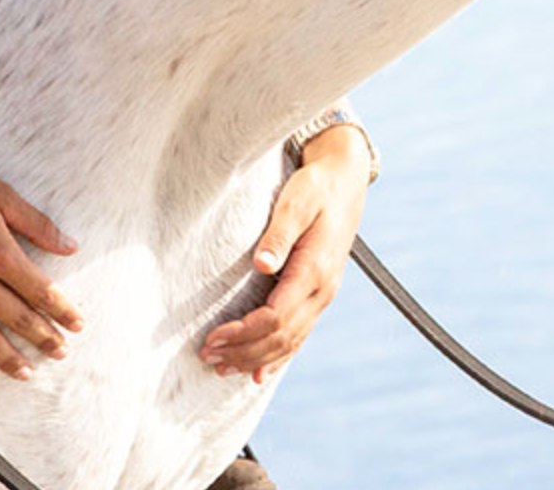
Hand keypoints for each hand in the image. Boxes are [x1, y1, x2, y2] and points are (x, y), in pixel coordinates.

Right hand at [0, 136, 84, 381]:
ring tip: (26, 373)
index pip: (42, 292)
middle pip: (18, 319)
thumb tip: (70, 246)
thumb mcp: (1, 194)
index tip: (78, 325)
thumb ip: (37, 225)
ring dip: (7, 358)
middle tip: (61, 354)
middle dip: (44, 338)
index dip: (63, 311)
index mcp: (0, 253)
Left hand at [199, 125, 372, 381]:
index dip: (242, 333)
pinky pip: (300, 335)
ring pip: (290, 341)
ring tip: (222, 368)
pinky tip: (259, 372)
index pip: (275, 317)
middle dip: (243, 352)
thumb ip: (279, 234)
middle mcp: (323, 290)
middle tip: (207, 357)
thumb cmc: (316, 188)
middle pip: (281, 337)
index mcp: (315, 271)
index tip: (212, 337)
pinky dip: (278, 357)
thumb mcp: (296, 202)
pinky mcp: (319, 294)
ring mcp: (323, 295)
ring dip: (256, 358)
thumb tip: (262, 264)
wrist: (346, 181)